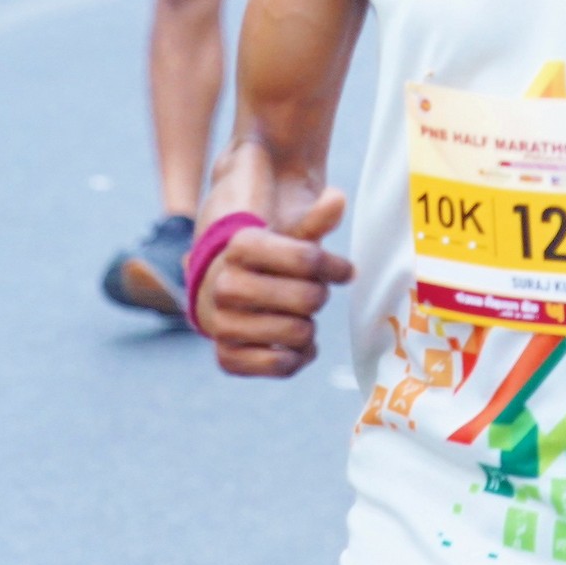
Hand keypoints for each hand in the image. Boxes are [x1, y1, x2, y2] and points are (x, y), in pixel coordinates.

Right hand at [200, 188, 352, 376]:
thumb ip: (315, 221)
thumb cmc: (269, 262)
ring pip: (299, 332)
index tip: (343, 270)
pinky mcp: (227, 358)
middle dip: (319, 296)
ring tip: (298, 317)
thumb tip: (338, 198)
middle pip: (309, 298)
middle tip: (312, 294)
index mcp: (240, 246)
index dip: (335, 267)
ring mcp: (222, 324)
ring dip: (309, 327)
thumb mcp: (289, 236)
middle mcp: (224, 285)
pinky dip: (298, 357)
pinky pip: (282, 365)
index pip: (309, 259)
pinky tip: (296, 344)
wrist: (229, 294)